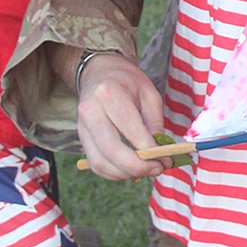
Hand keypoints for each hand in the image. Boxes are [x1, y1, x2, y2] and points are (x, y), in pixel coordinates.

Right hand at [76, 53, 167, 178]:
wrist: (99, 73)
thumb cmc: (128, 82)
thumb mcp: (149, 94)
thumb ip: (155, 123)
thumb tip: (161, 153)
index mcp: (109, 93)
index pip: (130, 129)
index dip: (149, 149)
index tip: (166, 159)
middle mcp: (90, 111)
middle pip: (111, 150)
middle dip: (137, 167)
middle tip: (157, 169)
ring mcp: (82, 127)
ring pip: (100, 162)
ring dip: (126, 174)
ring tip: (146, 171)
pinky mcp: (81, 139)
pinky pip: (95, 164)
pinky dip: (114, 173)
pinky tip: (130, 170)